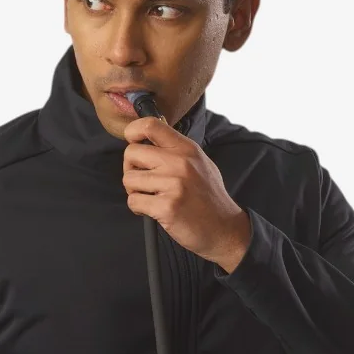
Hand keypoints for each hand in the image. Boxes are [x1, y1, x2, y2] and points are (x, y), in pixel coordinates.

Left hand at [122, 111, 251, 271]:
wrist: (224, 229)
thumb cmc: (209, 198)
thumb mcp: (200, 163)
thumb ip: (175, 150)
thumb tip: (145, 141)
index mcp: (186, 149)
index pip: (150, 125)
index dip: (132, 131)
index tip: (132, 142)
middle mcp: (180, 163)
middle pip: (132, 153)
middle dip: (131, 169)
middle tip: (143, 181)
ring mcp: (173, 184)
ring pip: (129, 179)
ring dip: (135, 192)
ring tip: (152, 198)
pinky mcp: (166, 206)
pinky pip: (134, 201)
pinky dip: (138, 209)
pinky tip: (154, 211)